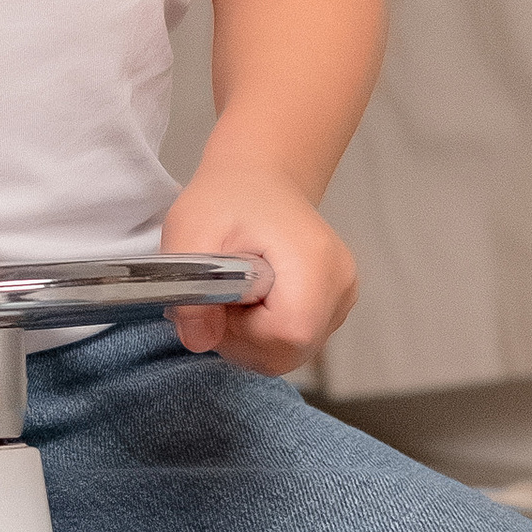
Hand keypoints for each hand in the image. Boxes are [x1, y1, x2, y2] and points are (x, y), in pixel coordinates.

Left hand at [163, 164, 356, 376]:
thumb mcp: (190, 230)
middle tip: (219, 299)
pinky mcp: (334, 307)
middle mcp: (340, 284)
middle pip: (292, 351)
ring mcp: (342, 299)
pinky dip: (265, 334)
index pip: (290, 333)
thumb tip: (199, 341)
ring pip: (293, 353)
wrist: (258, 179)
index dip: (244, 331)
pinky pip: (296, 344)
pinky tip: (252, 300)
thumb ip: (189, 290)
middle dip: (243, 339)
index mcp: (315, 261)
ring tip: (235, 294)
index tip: (219, 302)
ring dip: (251, 338)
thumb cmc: (228, 198)